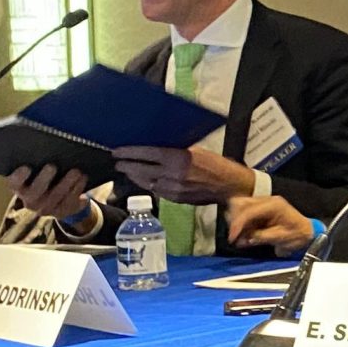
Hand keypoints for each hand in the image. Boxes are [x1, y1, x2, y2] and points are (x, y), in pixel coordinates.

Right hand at [7, 163, 95, 221]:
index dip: (18, 177)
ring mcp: (45, 209)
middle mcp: (29, 201)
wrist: (60, 197)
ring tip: (75, 171)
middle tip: (52, 166)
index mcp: (19, 187)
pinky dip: (77, 189)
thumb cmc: (46, 175)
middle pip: (34, 192)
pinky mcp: (61, 212)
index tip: (26, 167)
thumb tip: (44, 142)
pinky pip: (69, 202)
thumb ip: (38, 160)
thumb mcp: (39, 168)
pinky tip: (83, 178)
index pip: (14, 183)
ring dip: (66, 183)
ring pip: (55, 197)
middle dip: (43, 179)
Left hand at [114, 145, 256, 205]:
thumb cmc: (216, 164)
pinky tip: (144, 180)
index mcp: (178, 158)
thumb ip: (175, 150)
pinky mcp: (176, 199)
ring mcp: (173, 189)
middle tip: (118, 162)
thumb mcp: (196, 151)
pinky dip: (148, 185)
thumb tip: (156, 147)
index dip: (130, 153)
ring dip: (135, 176)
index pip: (147, 154)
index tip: (118, 152)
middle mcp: (173, 175)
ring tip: (127, 171)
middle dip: (127, 166)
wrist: (230, 186)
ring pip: (146, 182)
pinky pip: (156, 191)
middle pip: (142, 170)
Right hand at [225, 195, 315, 254]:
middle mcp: (267, 200)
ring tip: (240, 237)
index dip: (238, 224)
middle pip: (240, 204)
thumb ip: (262, 237)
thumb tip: (245, 239)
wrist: (306, 232)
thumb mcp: (281, 238)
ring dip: (236, 221)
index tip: (232, 238)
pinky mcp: (259, 209)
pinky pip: (243, 212)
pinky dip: (240, 223)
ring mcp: (262, 203)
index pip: (249, 211)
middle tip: (235, 238)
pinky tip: (243, 234)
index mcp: (274, 205)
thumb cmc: (297, 235)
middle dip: (234, 221)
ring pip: (239, 206)